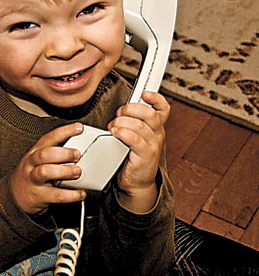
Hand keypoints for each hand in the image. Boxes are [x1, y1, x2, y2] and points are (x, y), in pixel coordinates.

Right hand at [10, 123, 86, 214]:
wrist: (15, 196)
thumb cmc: (31, 175)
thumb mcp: (38, 160)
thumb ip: (55, 153)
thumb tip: (80, 148)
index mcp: (34, 152)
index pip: (49, 138)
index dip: (64, 132)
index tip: (79, 128)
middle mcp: (32, 164)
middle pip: (44, 154)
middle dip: (63, 153)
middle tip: (77, 155)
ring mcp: (33, 180)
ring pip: (45, 172)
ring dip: (64, 171)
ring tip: (77, 172)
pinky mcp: (38, 196)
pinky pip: (55, 195)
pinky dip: (70, 195)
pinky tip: (80, 193)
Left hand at [107, 91, 169, 212]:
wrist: (136, 181)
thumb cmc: (132, 156)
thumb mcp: (135, 136)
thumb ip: (131, 121)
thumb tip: (120, 109)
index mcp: (156, 127)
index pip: (163, 108)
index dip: (156, 98)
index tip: (144, 93)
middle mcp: (157, 135)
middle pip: (149, 114)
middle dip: (130, 109)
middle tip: (118, 114)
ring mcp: (153, 146)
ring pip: (140, 125)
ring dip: (122, 122)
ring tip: (113, 127)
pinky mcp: (145, 156)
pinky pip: (135, 140)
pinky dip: (123, 133)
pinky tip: (115, 133)